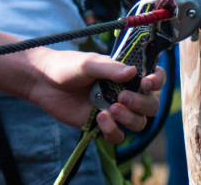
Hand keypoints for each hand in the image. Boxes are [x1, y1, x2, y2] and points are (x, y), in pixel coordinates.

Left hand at [14, 48, 164, 143]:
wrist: (43, 82)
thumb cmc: (66, 66)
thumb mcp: (88, 63)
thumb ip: (109, 68)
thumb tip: (133, 73)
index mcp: (127, 73)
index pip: (155, 78)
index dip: (158, 81)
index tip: (146, 82)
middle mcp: (126, 92)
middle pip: (151, 105)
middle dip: (142, 103)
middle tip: (123, 97)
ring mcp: (116, 110)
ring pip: (139, 123)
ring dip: (130, 118)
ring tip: (111, 109)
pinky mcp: (102, 125)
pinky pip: (118, 136)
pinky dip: (113, 130)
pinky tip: (99, 119)